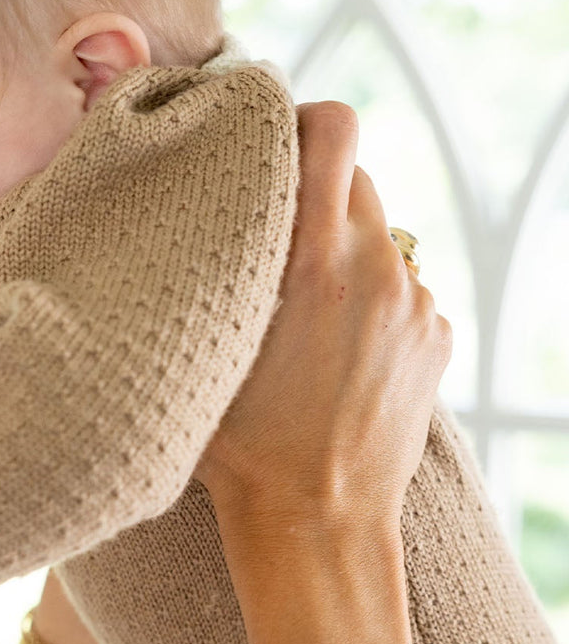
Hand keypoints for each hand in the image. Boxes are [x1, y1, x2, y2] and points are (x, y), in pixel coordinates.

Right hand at [195, 101, 451, 535]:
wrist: (315, 522)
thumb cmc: (239, 443)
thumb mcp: (207, 340)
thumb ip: (220, 260)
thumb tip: (218, 203)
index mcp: (315, 261)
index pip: (334, 131)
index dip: (301, 121)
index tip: (271, 143)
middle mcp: (379, 271)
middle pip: (358, 181)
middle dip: (315, 197)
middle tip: (274, 240)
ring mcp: (417, 306)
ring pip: (380, 238)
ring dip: (343, 252)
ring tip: (304, 313)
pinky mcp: (437, 338)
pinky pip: (400, 289)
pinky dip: (370, 300)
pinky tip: (337, 351)